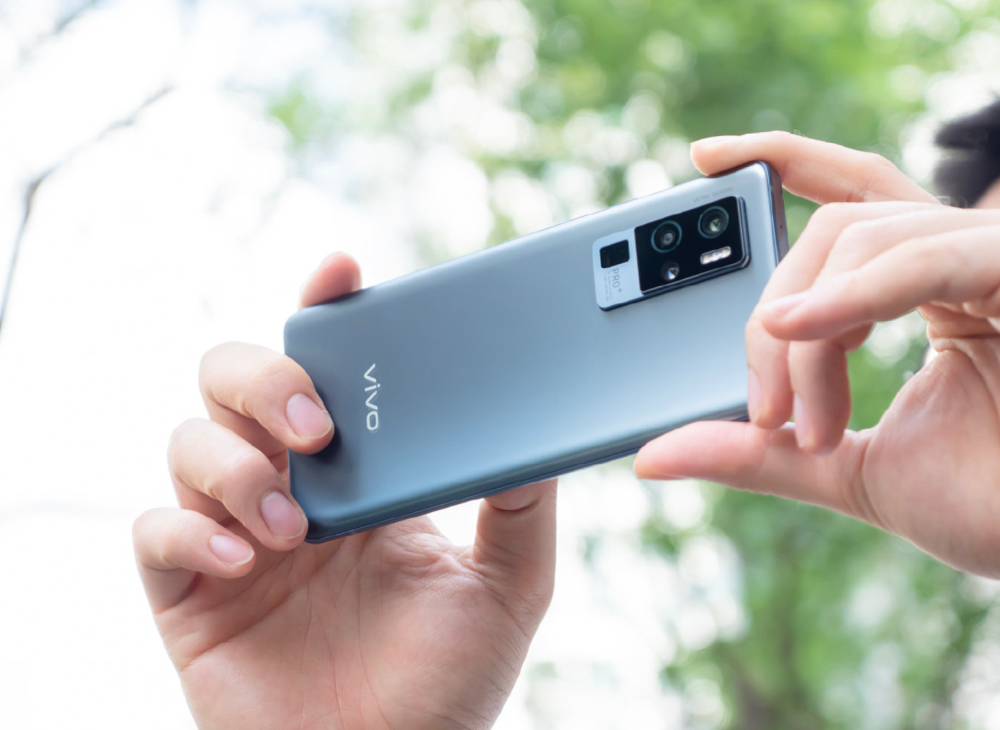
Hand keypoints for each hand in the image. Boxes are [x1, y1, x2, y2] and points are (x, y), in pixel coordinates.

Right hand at [134, 254, 555, 729]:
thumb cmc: (448, 682)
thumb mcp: (509, 584)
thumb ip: (521, 505)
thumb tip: (536, 433)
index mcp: (362, 472)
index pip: (328, 367)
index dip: (323, 311)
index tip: (343, 273)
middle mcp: (292, 487)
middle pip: (234, 380)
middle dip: (262, 378)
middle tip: (315, 425)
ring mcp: (237, 534)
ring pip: (186, 442)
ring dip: (234, 467)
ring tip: (297, 529)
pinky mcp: (191, 591)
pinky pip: (153, 532)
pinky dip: (192, 531)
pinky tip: (249, 561)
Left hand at [636, 132, 999, 578]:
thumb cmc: (978, 505)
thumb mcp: (840, 467)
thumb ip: (754, 451)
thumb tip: (652, 457)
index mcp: (926, 287)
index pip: (853, 197)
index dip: (785, 159)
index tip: (705, 158)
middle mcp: (959, 260)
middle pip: (836, 228)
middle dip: (773, 311)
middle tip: (763, 409)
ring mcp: (991, 258)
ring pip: (860, 237)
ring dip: (807, 331)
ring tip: (801, 418)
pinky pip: (918, 256)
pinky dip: (849, 294)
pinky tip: (795, 329)